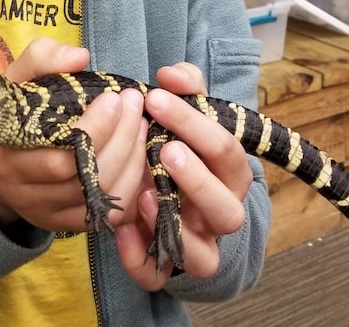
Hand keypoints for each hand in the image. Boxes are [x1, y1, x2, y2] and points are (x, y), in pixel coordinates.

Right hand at [0, 38, 147, 233]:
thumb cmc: (12, 114)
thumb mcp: (17, 78)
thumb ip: (43, 58)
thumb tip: (79, 57)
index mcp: (8, 156)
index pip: (60, 155)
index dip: (94, 129)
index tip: (115, 98)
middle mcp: (25, 192)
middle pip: (84, 177)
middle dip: (119, 139)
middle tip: (135, 106)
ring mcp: (48, 213)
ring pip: (101, 197)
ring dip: (131, 159)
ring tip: (141, 124)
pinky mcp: (67, 224)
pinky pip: (109, 213)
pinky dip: (132, 184)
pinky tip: (139, 153)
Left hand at [115, 64, 251, 289]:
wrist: (171, 190)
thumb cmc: (180, 142)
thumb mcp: (187, 109)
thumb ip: (185, 85)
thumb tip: (171, 74)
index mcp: (228, 171)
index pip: (225, 148)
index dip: (193, 123)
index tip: (155, 97)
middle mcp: (219, 210)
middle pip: (227, 208)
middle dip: (196, 179)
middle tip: (163, 149)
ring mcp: (196, 243)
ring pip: (204, 256)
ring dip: (175, 226)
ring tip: (145, 194)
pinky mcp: (166, 264)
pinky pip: (158, 276)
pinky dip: (139, 259)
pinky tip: (120, 228)